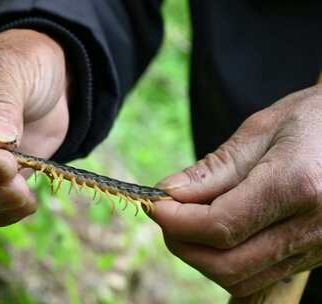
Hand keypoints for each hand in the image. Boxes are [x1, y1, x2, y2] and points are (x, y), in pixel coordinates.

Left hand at [152, 85, 321, 295]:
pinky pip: (260, 275)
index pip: (219, 226)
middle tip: (165, 215)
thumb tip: (169, 194)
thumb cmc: (315, 118)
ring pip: (241, 277)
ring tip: (188, 221)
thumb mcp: (262, 129)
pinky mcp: (316, 255)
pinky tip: (216, 231)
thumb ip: (214, 168)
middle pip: (226, 264)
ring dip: (202, 256)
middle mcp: (314, 226)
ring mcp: (319, 247)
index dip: (176, 221)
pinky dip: (227, 260)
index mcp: (298, 185)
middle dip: (183, 244)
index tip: (153, 204)